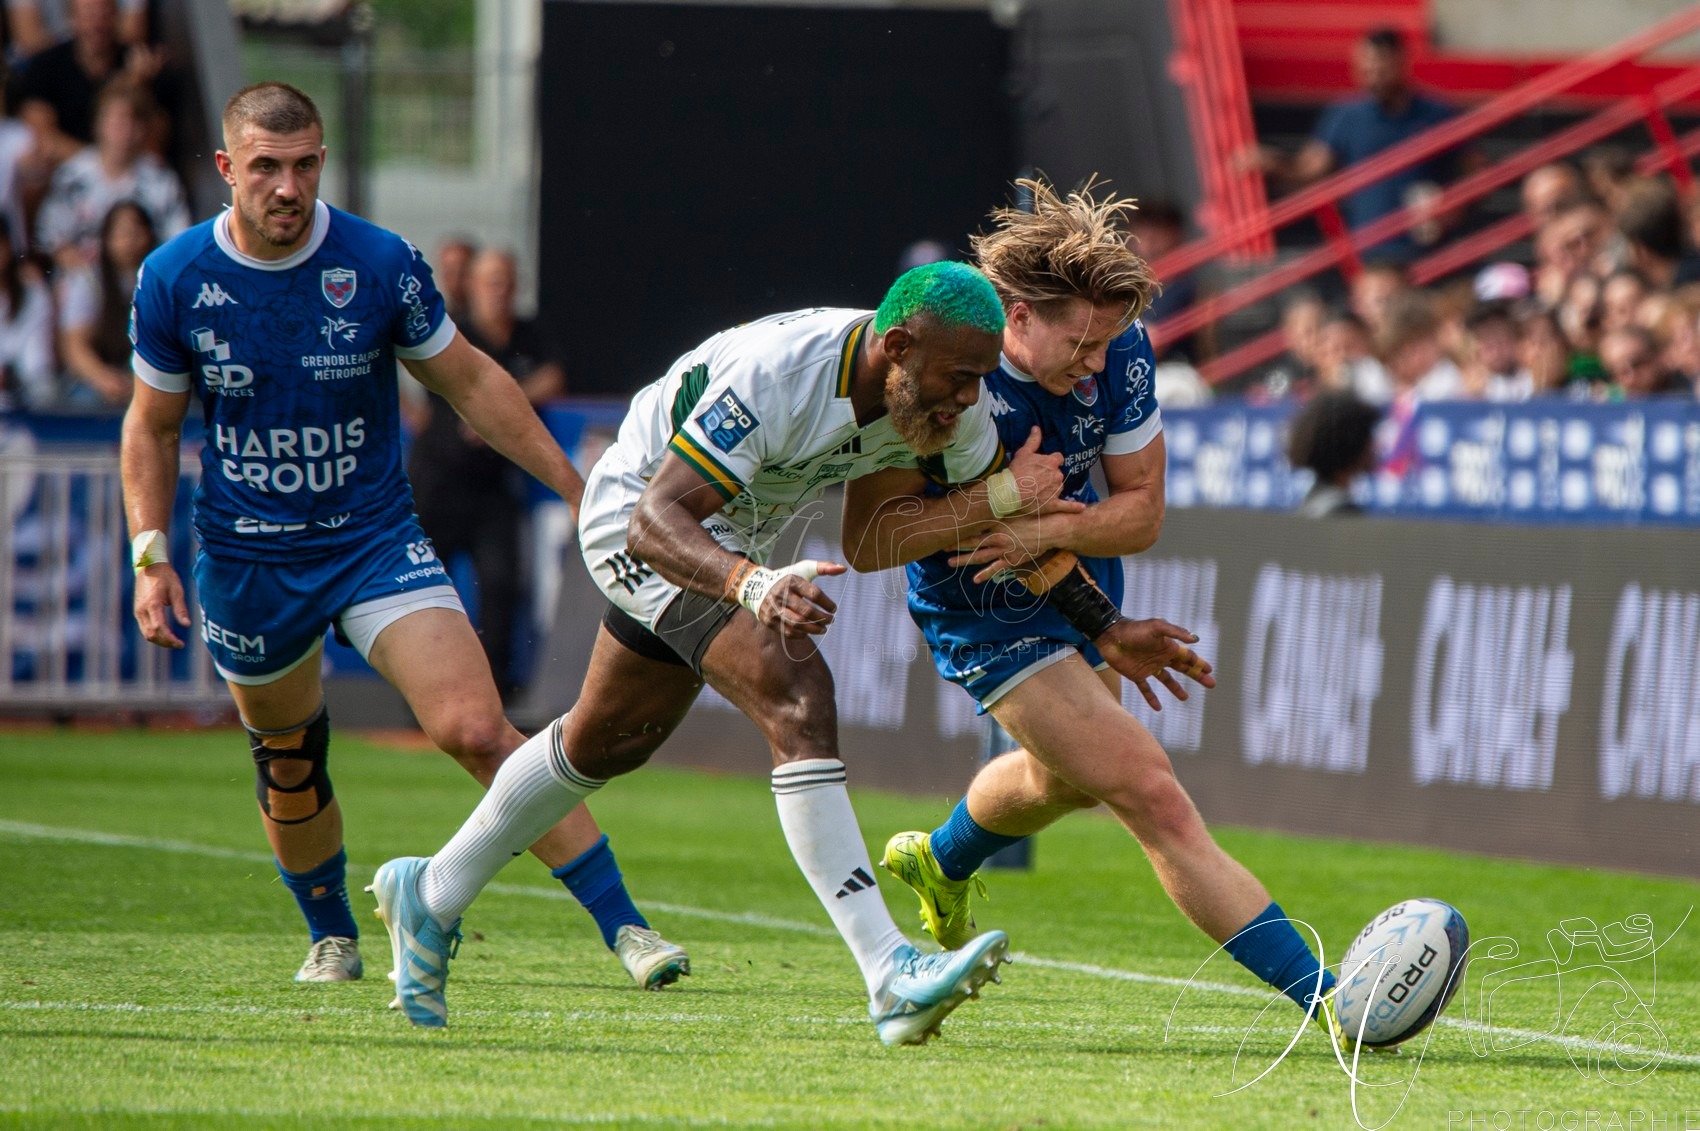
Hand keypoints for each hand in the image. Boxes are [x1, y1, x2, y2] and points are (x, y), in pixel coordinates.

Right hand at [134, 563, 189, 648]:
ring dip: (159, 640)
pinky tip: (165, 635)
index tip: (181, 644)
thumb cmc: (166, 577)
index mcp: (152, 604)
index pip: (159, 628)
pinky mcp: (138, 611)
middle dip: (165, 642)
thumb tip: (187, 625)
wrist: (149, 567)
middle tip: (179, 644)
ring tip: (173, 642)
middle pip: (151, 634)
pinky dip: (154, 634)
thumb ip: (181, 609)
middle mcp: (142, 610)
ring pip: (146, 633)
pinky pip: (144, 628)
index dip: (170, 639)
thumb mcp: (177, 591)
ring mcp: (138, 611)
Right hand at [756, 561, 846, 638]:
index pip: (814, 594)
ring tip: (823, 629)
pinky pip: (788, 632)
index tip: (834, 608)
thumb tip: (844, 568)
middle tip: (831, 620)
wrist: (757, 587)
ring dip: (814, 629)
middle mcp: (781, 595)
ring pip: (797, 624)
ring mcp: (774, 609)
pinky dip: (801, 634)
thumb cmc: (788, 578)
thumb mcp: (803, 569)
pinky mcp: (769, 620)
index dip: (827, 603)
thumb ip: (824, 567)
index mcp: (791, 581)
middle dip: (822, 618)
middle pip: (806, 612)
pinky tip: (808, 631)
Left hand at [948, 513, 1051, 581]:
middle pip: (971, 540)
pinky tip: (975, 580)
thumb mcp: (1017, 505)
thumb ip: (1004, 503)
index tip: (946, 526)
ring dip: (964, 560)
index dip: (959, 526)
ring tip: (950, 563)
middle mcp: (997, 536)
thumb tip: (992, 494)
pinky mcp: (1012, 559)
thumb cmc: (1035, 514)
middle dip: (955, 543)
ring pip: (979, 556)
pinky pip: (996, 568)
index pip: (973, 524)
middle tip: (941, 545)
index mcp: (996, 521)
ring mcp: (1003, 549)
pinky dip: (985, 574)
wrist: (1051, 528)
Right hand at [1006, 427, 1082, 516]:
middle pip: (1058, 474)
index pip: (1058, 458)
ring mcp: (1056, 490)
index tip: (1043, 464)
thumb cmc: (1016, 471)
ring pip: (1058, 487)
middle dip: (1050, 476)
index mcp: (1052, 462)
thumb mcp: (1023, 452)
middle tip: (1036, 479)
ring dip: (1052, 488)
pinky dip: (1075, 507)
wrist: (1010, 491)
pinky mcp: (1053, 504)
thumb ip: (1033, 440)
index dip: (1051, 461)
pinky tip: (1081, 507)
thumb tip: (1037, 428)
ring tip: (1038, 492)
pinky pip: (1067, 506)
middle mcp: (1057, 475)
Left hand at [1093, 618, 1214, 710]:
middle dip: (1196, 676)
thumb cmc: (1134, 629)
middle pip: (1183, 669)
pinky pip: (1145, 689)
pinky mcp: (1136, 675)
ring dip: (1176, 689)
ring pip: (1166, 680)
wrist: (1110, 636)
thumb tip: (1195, 640)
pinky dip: (1151, 698)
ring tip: (1185, 698)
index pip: (1188, 657)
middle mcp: (1161, 657)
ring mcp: (1149, 667)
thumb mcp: (1157, 627)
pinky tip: (1158, 708)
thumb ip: (1176, 632)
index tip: (1210, 671)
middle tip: (1211, 684)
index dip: (1199, 664)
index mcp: (1168, 647)